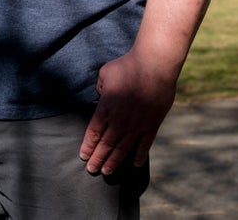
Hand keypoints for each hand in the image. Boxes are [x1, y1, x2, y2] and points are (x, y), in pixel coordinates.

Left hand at [79, 50, 178, 175]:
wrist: (154, 66)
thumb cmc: (128, 65)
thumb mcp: (105, 73)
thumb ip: (100, 86)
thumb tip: (101, 93)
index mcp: (105, 108)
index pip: (93, 133)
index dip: (88, 146)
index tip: (83, 155)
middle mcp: (119, 121)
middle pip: (105, 145)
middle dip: (97, 159)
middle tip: (91, 169)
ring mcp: (136, 125)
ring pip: (122, 149)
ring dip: (114, 161)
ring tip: (107, 172)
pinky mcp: (152, 124)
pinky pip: (144, 144)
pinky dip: (139, 155)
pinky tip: (134, 164)